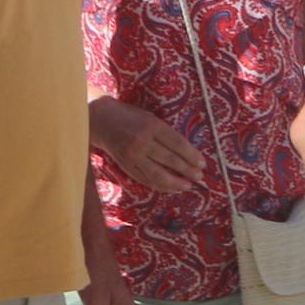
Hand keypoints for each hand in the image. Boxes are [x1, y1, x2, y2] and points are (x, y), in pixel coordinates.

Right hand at [87, 98, 209, 195]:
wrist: (101, 122)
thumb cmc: (130, 117)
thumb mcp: (150, 118)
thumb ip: (166, 133)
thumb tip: (188, 152)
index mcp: (151, 126)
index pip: (177, 143)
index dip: (191, 155)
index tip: (202, 163)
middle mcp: (142, 142)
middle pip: (170, 160)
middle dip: (187, 170)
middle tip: (200, 177)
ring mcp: (133, 156)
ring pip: (158, 174)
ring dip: (176, 182)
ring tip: (188, 186)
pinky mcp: (127, 167)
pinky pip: (146, 180)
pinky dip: (161, 186)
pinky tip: (172, 188)